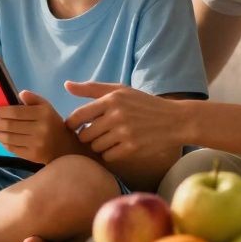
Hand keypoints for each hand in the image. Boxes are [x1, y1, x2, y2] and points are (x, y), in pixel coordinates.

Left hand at [0, 90, 83, 164]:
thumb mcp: (47, 108)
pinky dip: (4, 143)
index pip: (16, 112)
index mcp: (43, 114)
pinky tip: (1, 140)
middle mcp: (40, 129)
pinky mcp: (32, 155)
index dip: (2, 112)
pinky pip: (13, 148)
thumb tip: (20, 93)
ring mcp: (36, 144)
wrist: (65, 148)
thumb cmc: (53, 125)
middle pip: (10, 125)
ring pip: (9, 138)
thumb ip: (34, 99)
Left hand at [64, 82, 184, 161]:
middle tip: (98, 133)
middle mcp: (116, 115)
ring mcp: (124, 133)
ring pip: (95, 147)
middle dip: (88, 136)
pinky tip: (120, 146)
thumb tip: (66, 85)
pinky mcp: (131, 148)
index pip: (77, 116)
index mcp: (111, 99)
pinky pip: (108, 156)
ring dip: (100, 145)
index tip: (75, 127)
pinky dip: (111, 153)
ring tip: (111, 138)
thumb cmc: (143, 104)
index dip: (72, 124)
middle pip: (85, 135)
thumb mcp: (121, 91)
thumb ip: (92, 88)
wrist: (174, 120)